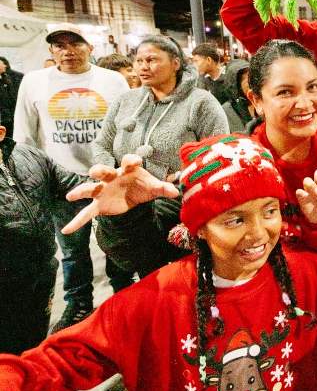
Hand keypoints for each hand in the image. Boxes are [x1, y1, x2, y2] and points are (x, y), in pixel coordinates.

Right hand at [61, 154, 178, 233]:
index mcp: (128, 170)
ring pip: (90, 188)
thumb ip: (163, 188)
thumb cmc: (144, 186)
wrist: (135, 196)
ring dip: (81, 191)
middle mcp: (112, 177)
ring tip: (71, 196)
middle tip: (95, 171)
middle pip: (103, 171)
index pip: (128, 161)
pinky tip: (66, 230)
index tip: (133, 161)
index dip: (131, 160)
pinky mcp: (99, 204)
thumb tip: (176, 193)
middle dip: (99, 170)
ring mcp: (103, 190)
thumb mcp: (154, 188)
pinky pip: (86, 213)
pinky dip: (77, 222)